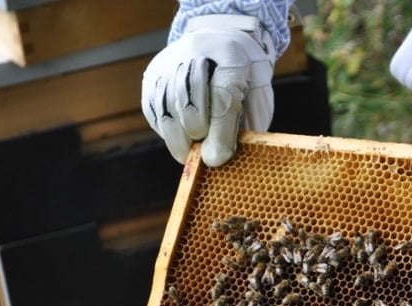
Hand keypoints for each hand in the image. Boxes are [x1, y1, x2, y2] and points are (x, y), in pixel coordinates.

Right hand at [142, 15, 274, 166]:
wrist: (225, 40)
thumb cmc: (247, 78)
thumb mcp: (258, 96)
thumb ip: (245, 123)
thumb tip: (219, 158)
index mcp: (232, 56)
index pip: (222, 95)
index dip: (219, 131)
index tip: (216, 160)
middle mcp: (195, 52)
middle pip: (189, 100)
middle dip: (197, 133)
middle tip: (204, 154)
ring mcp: (170, 61)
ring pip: (166, 106)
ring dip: (178, 137)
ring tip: (190, 153)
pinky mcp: (153, 74)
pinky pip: (154, 108)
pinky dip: (165, 130)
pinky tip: (179, 138)